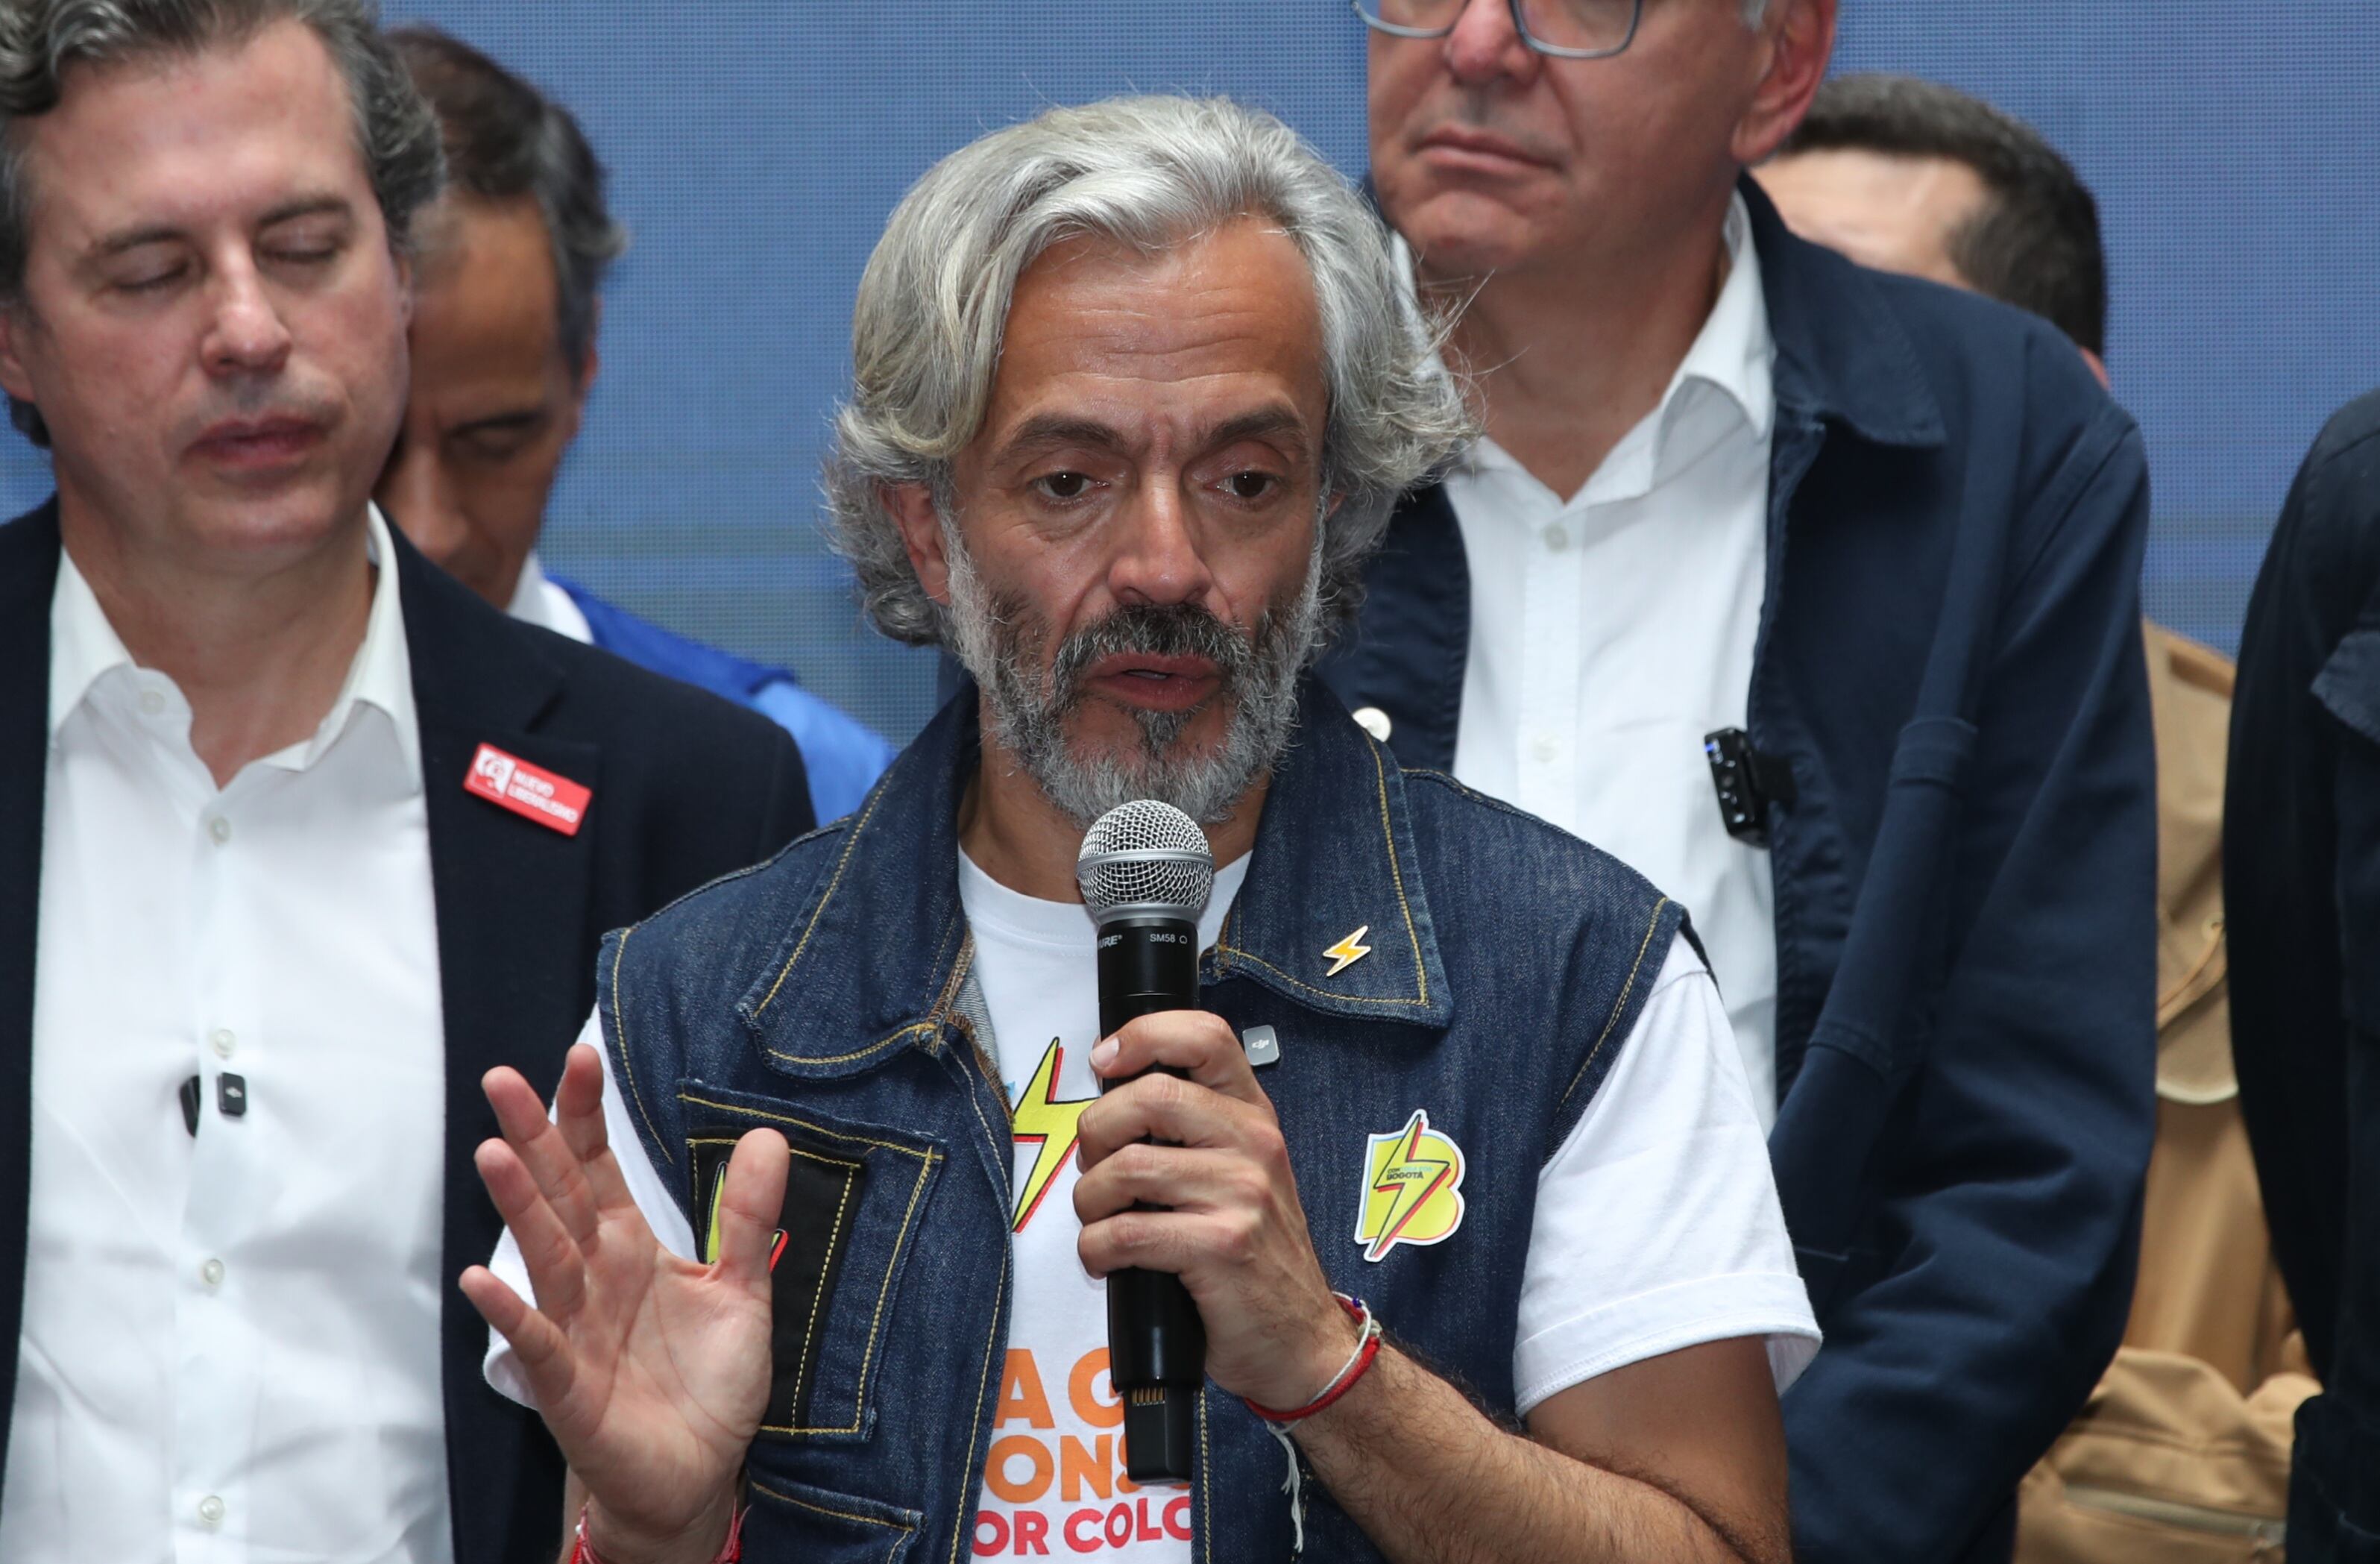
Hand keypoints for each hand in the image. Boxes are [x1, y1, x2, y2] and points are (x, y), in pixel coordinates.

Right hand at [459, 1045, 785, 1563]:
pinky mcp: (569, 1386)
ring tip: (491, 1153)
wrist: (696, 1472)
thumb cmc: (707, 1382)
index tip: (580, 1055)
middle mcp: (594, 1277)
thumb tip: (764, 1135)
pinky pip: (537, 1343)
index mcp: (629, 1247)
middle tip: (502, 1079)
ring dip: (517, 1208)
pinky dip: (511, 1313)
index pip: (599, 1168)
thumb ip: (747, 1217)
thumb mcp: (741, 1290)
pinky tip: (483, 1278)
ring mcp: (574, 1328)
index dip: (586, 1115)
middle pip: (559, 1196)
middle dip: (532, 1139)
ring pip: (543, 1256)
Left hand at [1074, 1012, 1357, 1411]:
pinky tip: (1107, 1260)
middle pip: (1149, 1096)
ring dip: (1090, 1201)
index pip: (1206, 1037)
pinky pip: (1126, 1232)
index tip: (1105, 1060)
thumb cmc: (1255, 1259)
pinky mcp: (1221, 1246)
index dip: (1143, 1035)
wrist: (1302, 1340)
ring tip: (1101, 1222)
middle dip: (1096, 1132)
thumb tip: (1111, 1101)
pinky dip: (1096, 1249)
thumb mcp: (1241, 1176)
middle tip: (1096, 1168)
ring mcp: (1242, 1194)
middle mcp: (1254, 1144)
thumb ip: (1192, 1133)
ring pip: (1126, 1168)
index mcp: (1253, 1117)